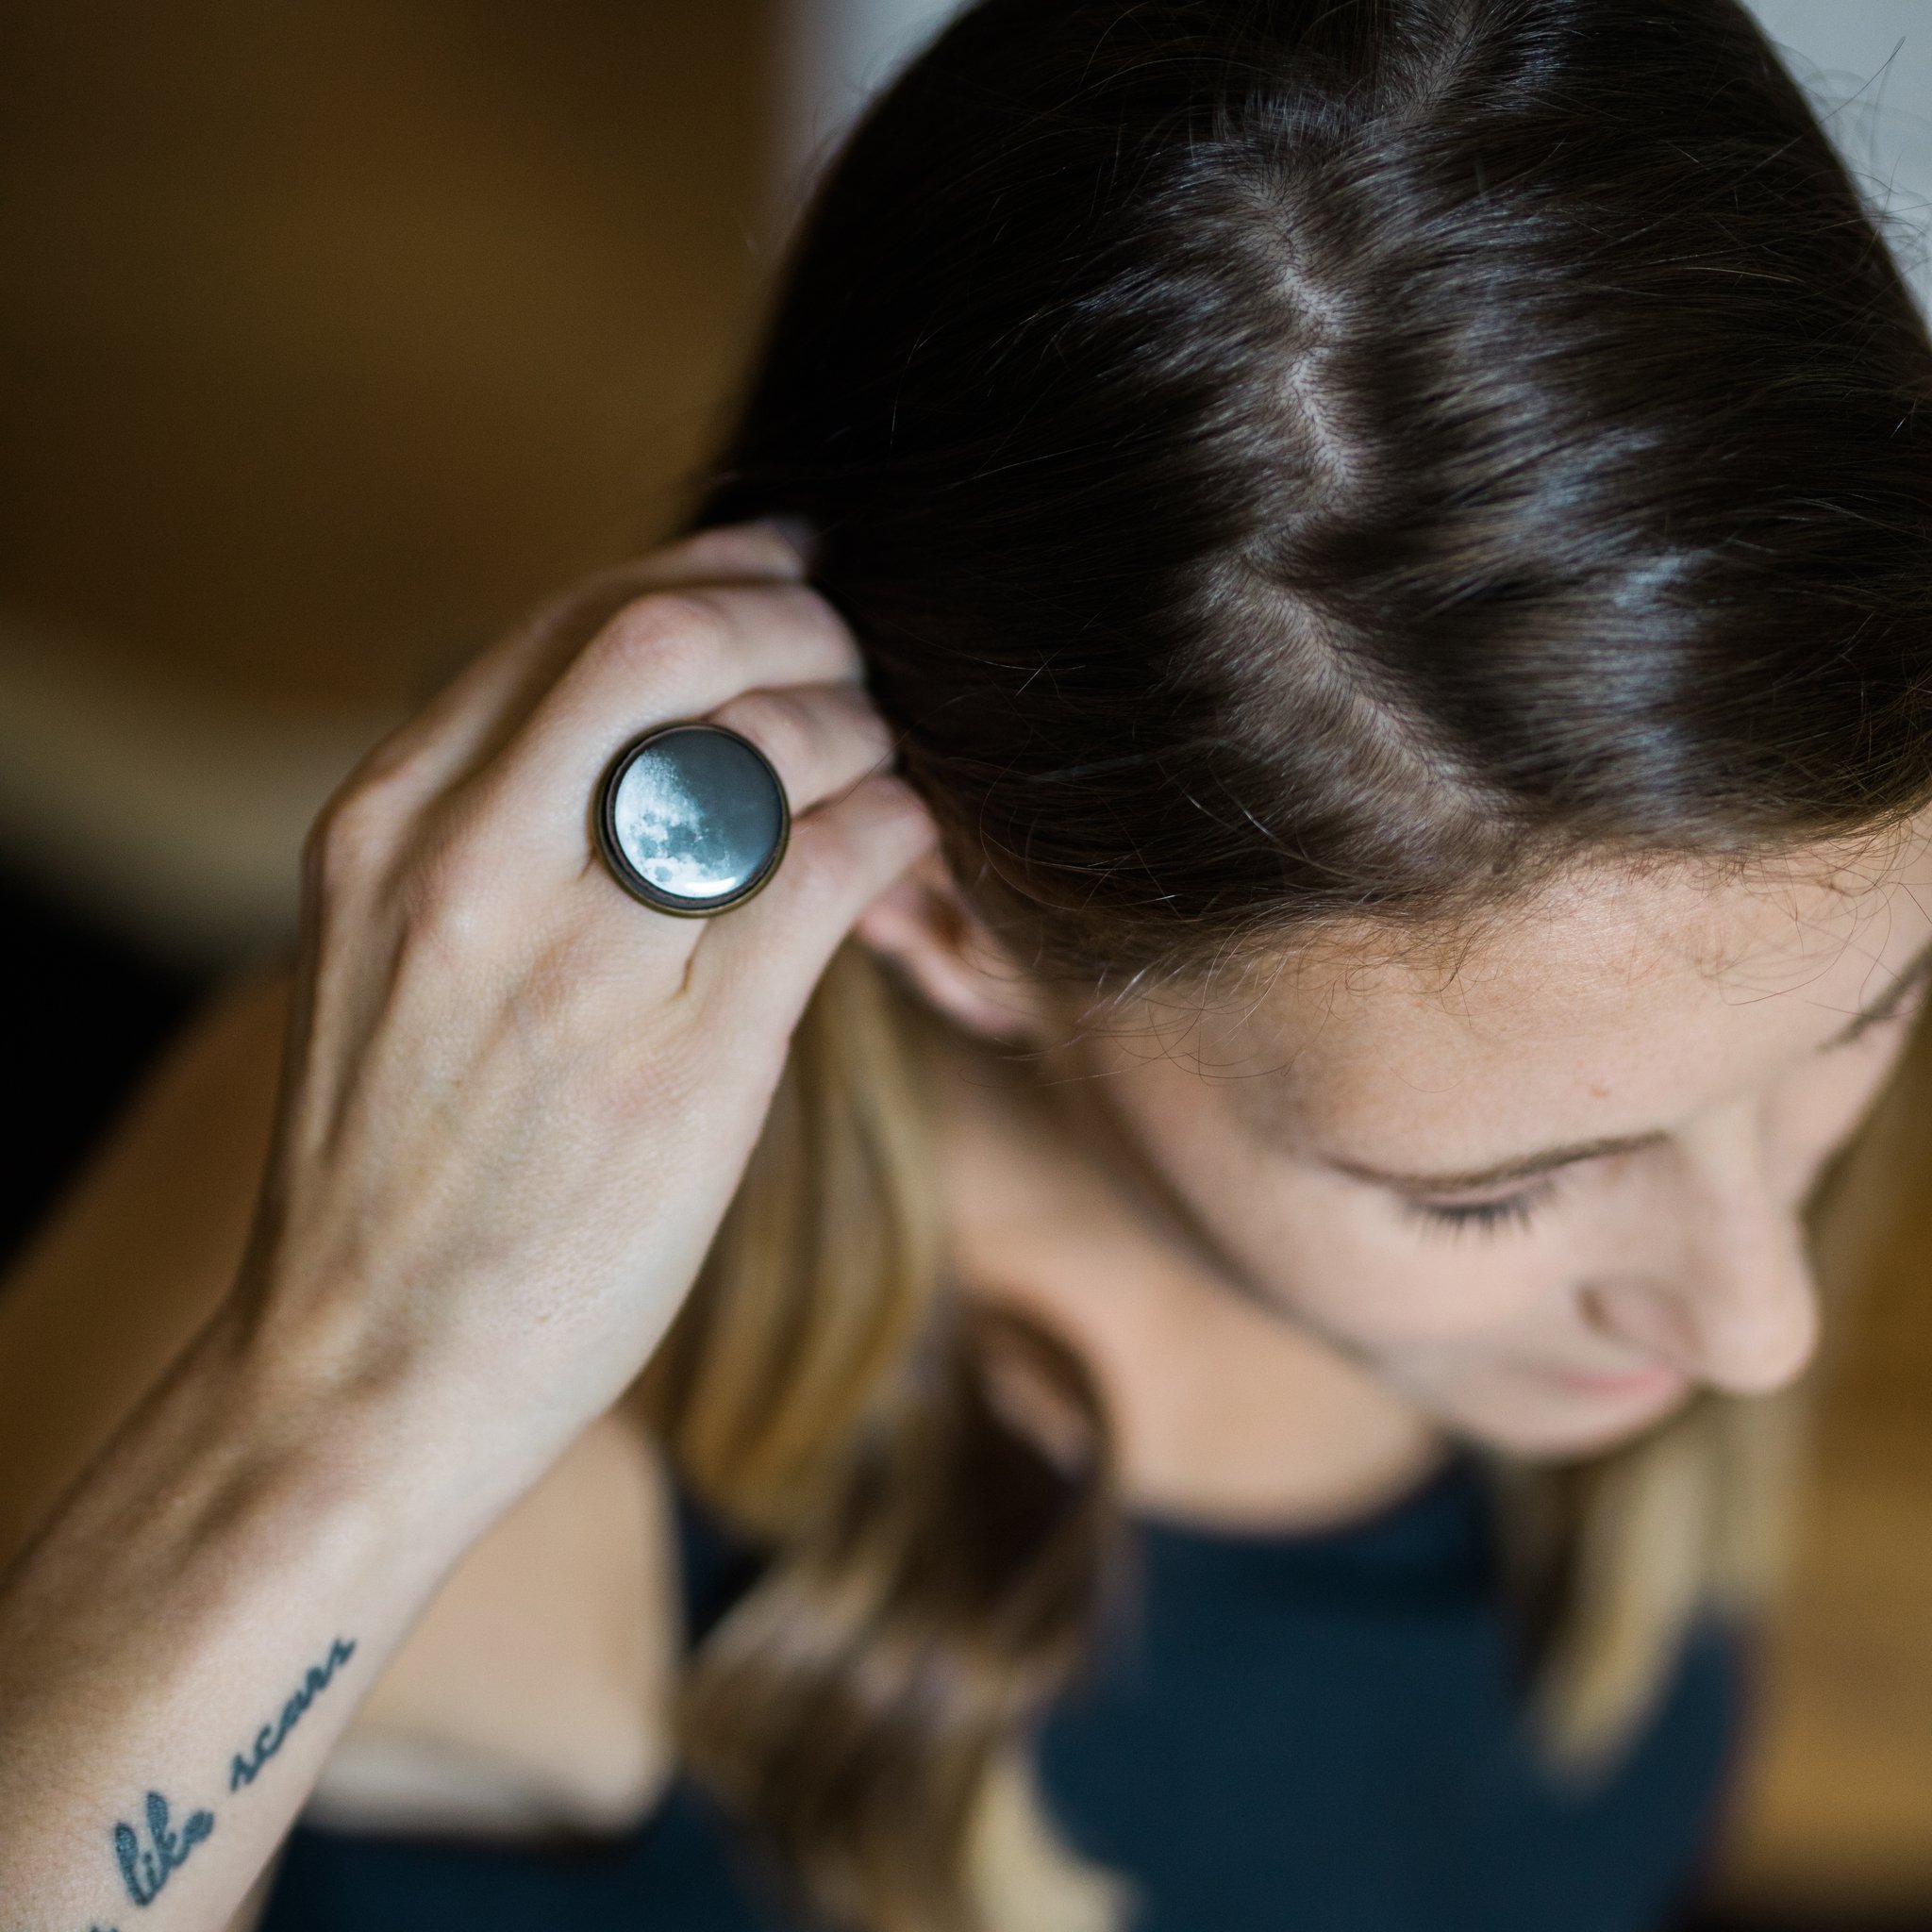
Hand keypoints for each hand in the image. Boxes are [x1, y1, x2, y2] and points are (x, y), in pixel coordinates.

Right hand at [238, 522, 936, 1490]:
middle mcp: (465, 863)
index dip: (705, 569)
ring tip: (887, 768)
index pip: (570, 621)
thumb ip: (501, 825)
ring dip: (861, 731)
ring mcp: (576, 963)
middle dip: (792, 619)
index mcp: (387, 821)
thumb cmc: (401, 1169)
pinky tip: (906, 848)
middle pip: (668, 639)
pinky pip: (831, 869)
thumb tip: (669, 718)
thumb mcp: (397, 955)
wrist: (361, 1377)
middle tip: (855, 653)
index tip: (783, 569)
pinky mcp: (688, 1064)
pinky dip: (895, 827)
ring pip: (769, 748)